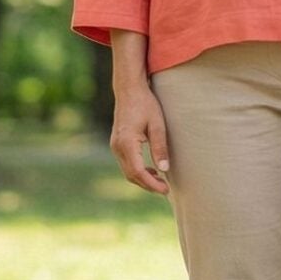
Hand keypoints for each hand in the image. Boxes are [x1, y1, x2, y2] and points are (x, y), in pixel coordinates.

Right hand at [110, 79, 171, 194]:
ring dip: (143, 179)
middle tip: (166, 189)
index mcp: (126, 142)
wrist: (129, 89)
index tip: (165, 190)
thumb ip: (160, 147)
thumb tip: (164, 169)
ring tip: (161, 181)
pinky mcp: (117, 144)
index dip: (152, 184)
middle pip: (131, 175)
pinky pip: (126, 164)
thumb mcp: (157, 124)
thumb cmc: (145, 104)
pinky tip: (152, 170)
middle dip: (148, 185)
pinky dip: (138, 171)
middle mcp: (117, 147)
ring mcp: (115, 146)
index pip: (138, 172)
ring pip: (128, 171)